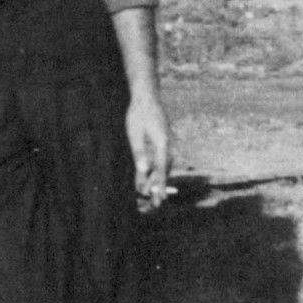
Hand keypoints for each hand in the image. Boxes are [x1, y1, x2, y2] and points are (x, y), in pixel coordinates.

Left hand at [126, 90, 170, 205]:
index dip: (160, 185)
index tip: (161, 198)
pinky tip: (149, 179)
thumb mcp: (134, 133)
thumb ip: (139, 152)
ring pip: (163, 167)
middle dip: (159, 188)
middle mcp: (167, 146)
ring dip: (157, 181)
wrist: (147, 98)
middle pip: (164, 171)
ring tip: (152, 196)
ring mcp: (166, 145)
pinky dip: (155, 171)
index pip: (162, 169)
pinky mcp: (162, 143)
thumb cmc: (139, 114)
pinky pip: (160, 161)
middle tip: (156, 204)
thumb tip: (144, 170)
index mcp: (162, 144)